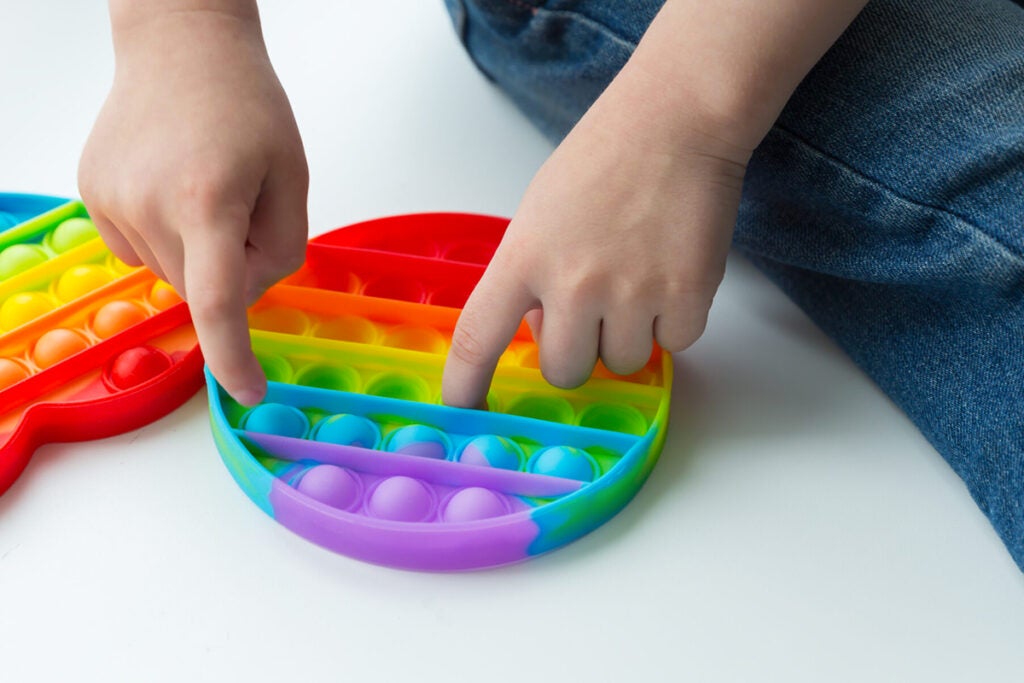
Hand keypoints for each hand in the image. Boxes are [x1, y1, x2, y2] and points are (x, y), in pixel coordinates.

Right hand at [78, 6, 307, 405]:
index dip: (233, 358)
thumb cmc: (248, 108)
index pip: (217, 303)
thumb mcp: (293, 180)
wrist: (180, 50)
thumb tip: (241, 301)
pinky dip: (168, 237)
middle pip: (203, 289)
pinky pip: (143, 251)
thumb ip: (279, 251)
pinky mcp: (91, 196)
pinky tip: (174, 189)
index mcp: (207, 201)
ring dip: (199, 251)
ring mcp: (110, 202)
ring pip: (172, 272)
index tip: (248, 391)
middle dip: (233, 270)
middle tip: (246, 210)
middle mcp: (148, 207)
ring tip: (207, 187)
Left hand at [441, 82, 747, 408]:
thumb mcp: (540, 214)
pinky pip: (675, 345)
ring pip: (621, 363)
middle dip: (576, 352)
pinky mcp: (687, 296)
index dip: (466, 384)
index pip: (479, 337)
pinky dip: (674, 321)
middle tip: (592, 311)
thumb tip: (541, 329)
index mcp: (524, 257)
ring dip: (628, 335)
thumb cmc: (605, 157)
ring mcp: (632, 293)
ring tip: (638, 277)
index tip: (462, 409)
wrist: (677, 122)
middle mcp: (573, 284)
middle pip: (564, 371)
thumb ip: (531, 274)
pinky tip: (671, 273)